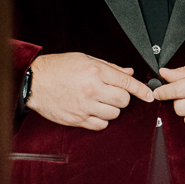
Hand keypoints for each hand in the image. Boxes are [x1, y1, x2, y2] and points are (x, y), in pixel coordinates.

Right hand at [27, 52, 154, 129]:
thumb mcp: (84, 59)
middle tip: (113, 92)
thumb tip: (128, 72)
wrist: (35, 82)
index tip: (149, 95)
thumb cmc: (57, 68)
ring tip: (100, 101)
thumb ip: (109, 66)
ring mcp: (85, 106)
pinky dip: (101, 119)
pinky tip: (94, 110)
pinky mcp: (78, 120)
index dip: (141, 90)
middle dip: (122, 97)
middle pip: (123, 101)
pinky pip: (101, 125)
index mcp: (95, 71)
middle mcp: (92, 89)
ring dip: (112, 108)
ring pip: (114, 114)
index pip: (126, 82)